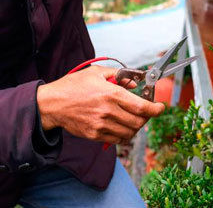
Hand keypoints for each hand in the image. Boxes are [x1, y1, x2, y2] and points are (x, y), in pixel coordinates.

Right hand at [36, 66, 164, 144]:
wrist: (52, 104)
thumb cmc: (73, 86)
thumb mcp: (96, 73)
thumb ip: (118, 76)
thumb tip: (134, 83)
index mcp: (111, 94)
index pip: (141, 106)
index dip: (155, 109)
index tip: (160, 108)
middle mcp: (108, 111)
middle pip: (138, 122)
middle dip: (146, 118)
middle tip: (145, 112)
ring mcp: (101, 125)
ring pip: (129, 133)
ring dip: (135, 127)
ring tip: (132, 119)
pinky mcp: (95, 135)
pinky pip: (117, 139)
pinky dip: (124, 134)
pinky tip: (121, 125)